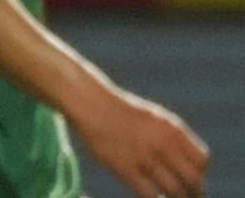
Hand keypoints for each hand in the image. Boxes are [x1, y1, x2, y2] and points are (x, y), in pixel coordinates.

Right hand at [73, 87, 208, 197]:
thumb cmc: (125, 113)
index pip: (201, 160)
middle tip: (188, 196)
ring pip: (174, 191)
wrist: (93, 106)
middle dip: (194, 192)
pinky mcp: (125, 169)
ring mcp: (144, 158)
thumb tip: (191, 165)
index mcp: (174, 130)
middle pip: (192, 179)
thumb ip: (175, 139)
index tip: (189, 176)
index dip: (199, 172)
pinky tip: (153, 197)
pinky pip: (150, 195)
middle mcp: (163, 145)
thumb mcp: (157, 119)